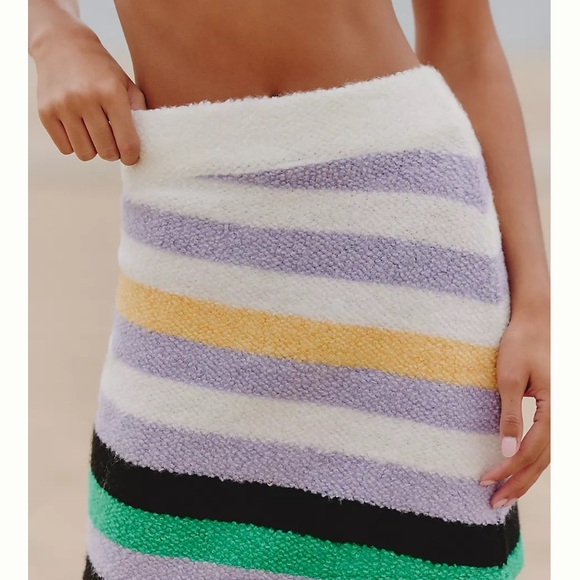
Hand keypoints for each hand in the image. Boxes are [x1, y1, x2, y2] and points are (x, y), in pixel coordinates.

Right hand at [33, 25, 145, 164]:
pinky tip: (78, 130)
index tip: (131, 156)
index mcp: (111, 93)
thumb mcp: (127, 84)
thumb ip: (139, 112)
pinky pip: (65, 149)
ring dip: (93, 150)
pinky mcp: (45, 112)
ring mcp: (63, 106)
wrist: (62, 44)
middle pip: (106, 151)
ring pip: (85, 154)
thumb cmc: (101, 70)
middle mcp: (85, 99)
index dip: (131, 157)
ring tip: (95, 135)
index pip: (127, 143)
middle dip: (113, 153)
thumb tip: (145, 143)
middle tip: (113, 143)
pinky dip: (74, 145)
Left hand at [479, 307, 549, 507]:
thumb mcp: (511, 378)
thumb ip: (510, 415)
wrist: (536, 320)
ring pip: (546, 456)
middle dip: (519, 483)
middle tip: (494, 503)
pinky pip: (545, 443)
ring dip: (525, 477)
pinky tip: (516, 470)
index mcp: (556, 409)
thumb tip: (508, 452)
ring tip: (504, 495)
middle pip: (543, 461)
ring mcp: (561, 414)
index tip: (485, 482)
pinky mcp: (553, 410)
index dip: (509, 469)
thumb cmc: (522, 344)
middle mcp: (563, 416)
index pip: (532, 451)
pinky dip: (531, 461)